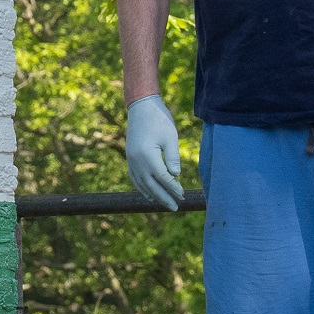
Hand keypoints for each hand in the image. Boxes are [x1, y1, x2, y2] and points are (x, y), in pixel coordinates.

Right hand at [125, 95, 182, 209]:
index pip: (163, 178)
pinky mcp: (130, 157)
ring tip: (163, 204)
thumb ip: (172, 158)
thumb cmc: (159, 119)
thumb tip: (175, 176)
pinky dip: (142, 187)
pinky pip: (135, 178)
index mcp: (148, 156)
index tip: (183, 195)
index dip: (173, 188)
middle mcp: (137, 161)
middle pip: (151, 185)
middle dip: (164, 197)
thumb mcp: (170, 137)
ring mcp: (131, 160)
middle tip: (175, 207)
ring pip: (142, 184)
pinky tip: (148, 194)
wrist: (141, 106)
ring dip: (153, 195)